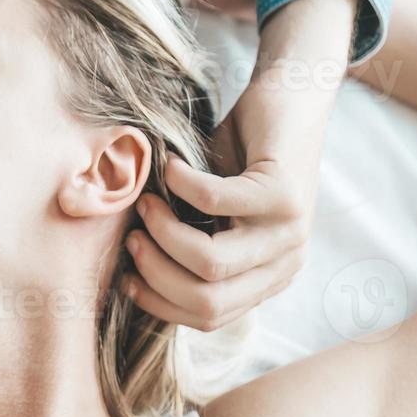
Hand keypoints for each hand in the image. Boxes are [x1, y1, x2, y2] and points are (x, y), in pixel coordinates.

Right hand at [119, 0, 357, 329]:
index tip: (127, 276)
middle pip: (208, 302)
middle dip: (156, 272)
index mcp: (266, 277)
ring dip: (164, 233)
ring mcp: (289, 231)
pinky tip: (170, 167)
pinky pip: (215, 203)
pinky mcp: (283, 193)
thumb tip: (131, 267)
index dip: (160, 302)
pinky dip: (180, 185)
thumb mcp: (212, 211)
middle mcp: (285, 263)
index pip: (208, 317)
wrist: (289, 98)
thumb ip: (187, 240)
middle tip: (134, 234)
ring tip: (147, 202)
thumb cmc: (240, 154)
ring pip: (212, 263)